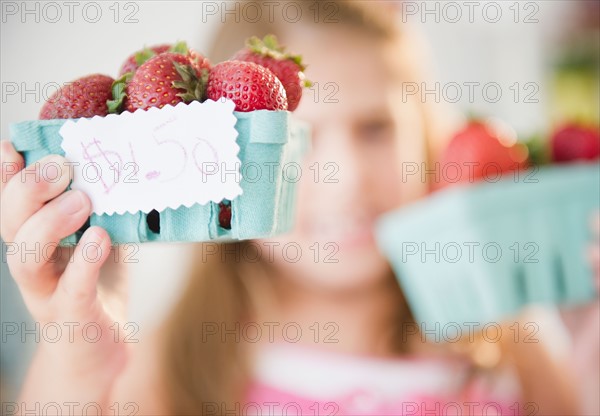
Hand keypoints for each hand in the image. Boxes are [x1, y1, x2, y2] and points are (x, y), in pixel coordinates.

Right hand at [0, 140, 127, 408]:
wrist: (102, 356)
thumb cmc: (101, 290)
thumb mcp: (101, 243)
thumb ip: (103, 213)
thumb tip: (124, 171)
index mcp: (36, 243)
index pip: (10, 205)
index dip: (5, 176)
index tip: (14, 145)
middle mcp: (34, 268)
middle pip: (9, 226)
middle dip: (27, 191)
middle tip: (60, 168)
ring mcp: (47, 295)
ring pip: (25, 258)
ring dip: (49, 223)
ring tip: (82, 201)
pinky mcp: (73, 319)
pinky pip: (71, 290)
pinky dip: (83, 263)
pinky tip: (100, 238)